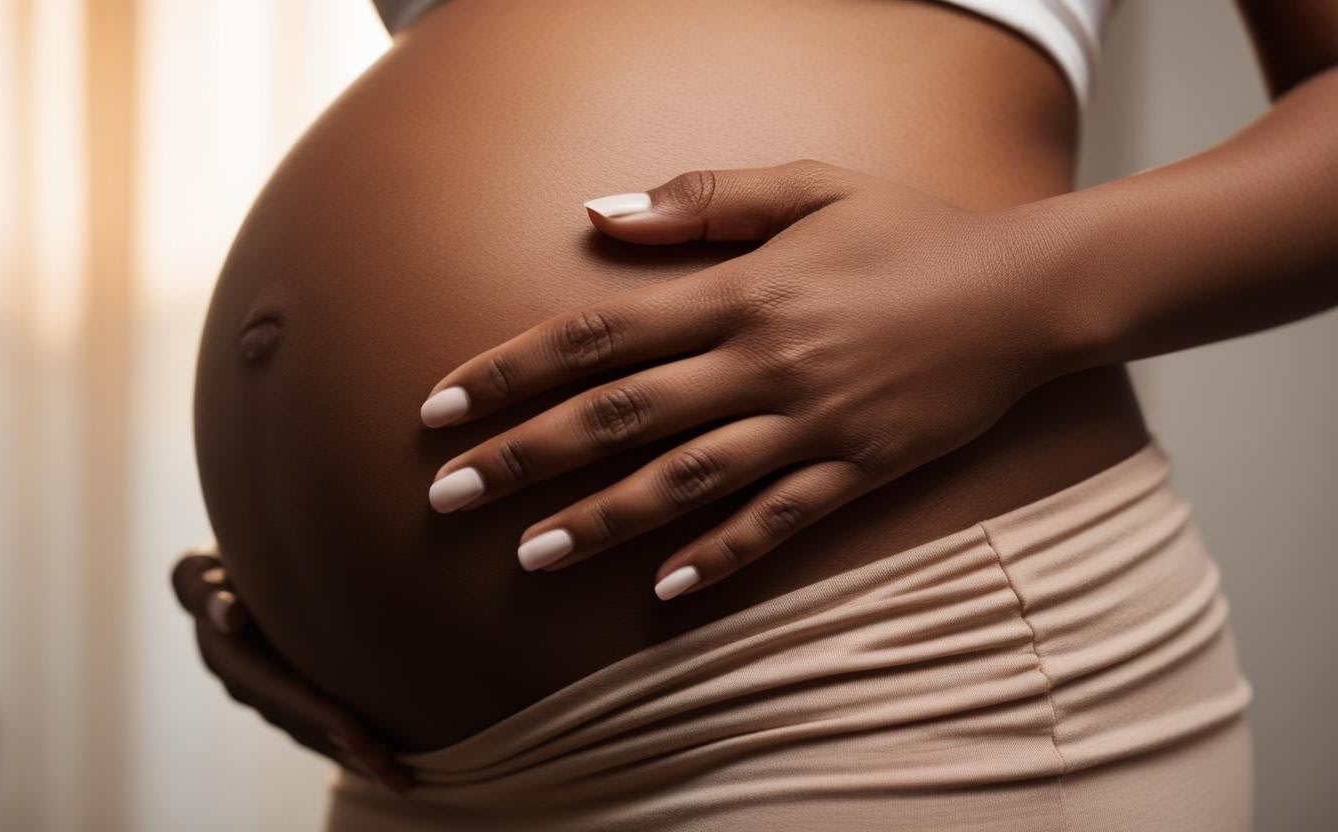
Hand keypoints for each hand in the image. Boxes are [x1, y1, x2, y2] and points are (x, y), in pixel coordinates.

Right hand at [170, 547, 412, 792]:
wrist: (217, 576)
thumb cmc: (217, 563)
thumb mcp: (200, 572)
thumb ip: (205, 589)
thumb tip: (230, 615)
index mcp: (227, 656)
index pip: (279, 692)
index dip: (318, 714)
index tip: (355, 734)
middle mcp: (246, 686)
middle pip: (305, 724)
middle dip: (349, 747)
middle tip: (393, 769)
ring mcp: (265, 697)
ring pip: (316, 735)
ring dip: (358, 758)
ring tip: (400, 778)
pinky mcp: (284, 698)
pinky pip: (319, 730)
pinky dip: (353, 749)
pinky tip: (387, 764)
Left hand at [418, 160, 1078, 598]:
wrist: (1027, 291)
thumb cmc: (911, 230)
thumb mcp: (811, 185)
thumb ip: (703, 199)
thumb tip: (599, 214)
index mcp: (739, 292)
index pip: (595, 334)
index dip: (509, 370)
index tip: (440, 404)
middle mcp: (761, 363)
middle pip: (619, 417)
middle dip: (524, 457)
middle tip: (446, 495)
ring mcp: (810, 423)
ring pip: (685, 482)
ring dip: (601, 521)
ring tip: (528, 555)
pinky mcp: (858, 470)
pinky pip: (778, 522)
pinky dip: (721, 557)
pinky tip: (666, 592)